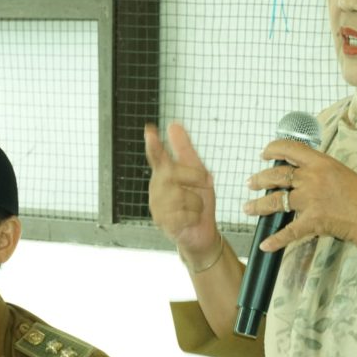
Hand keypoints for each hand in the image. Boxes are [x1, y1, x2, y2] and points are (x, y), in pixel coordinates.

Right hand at [144, 122, 217, 260]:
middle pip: (174, 173)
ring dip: (197, 201)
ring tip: (194, 208)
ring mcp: (158, 207)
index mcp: (163, 174)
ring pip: (182, 195)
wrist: (202, 231)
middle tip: (207, 183)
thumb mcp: (197, 171)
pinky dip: (195, 216)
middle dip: (195, 176)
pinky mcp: (164, 224)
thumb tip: (173, 125)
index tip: (149, 130)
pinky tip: (190, 220)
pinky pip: (185, 214)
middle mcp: (156, 189)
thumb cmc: (198, 200)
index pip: (157, 157)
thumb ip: (184, 149)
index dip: (153, 144)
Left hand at [244, 140, 356, 252]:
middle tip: (251, 183)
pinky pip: (288, 231)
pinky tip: (265, 244)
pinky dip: (275, 240)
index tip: (265, 154)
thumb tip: (304, 176)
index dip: (273, 148)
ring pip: (276, 201)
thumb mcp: (343, 174)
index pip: (291, 149)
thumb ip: (322, 173)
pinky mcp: (312, 221)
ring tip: (249, 207)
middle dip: (260, 179)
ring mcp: (311, 199)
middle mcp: (313, 178)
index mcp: (322, 162)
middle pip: (278, 175)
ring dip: (259, 205)